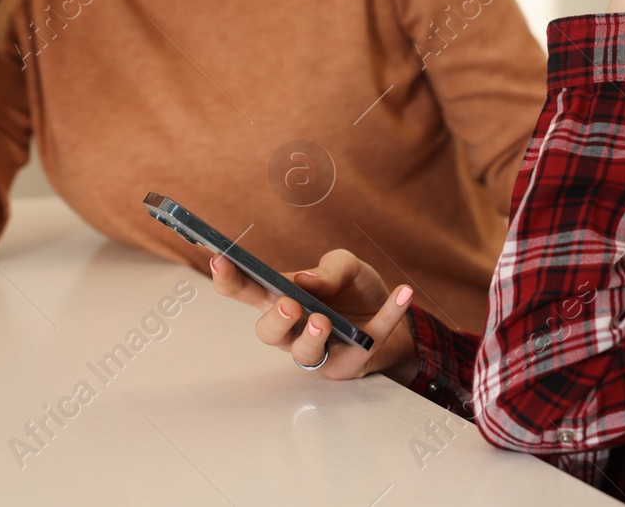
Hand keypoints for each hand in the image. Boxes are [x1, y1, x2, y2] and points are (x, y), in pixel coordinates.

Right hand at [209, 248, 418, 383]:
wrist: (394, 312)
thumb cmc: (354, 291)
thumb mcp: (346, 266)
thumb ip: (329, 269)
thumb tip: (306, 278)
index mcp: (282, 297)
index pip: (247, 291)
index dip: (229, 279)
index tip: (220, 260)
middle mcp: (294, 329)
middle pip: (267, 333)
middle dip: (275, 320)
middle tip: (289, 305)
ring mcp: (320, 351)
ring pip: (304, 354)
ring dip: (312, 336)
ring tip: (323, 320)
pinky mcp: (351, 364)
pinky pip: (366, 346)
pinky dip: (388, 317)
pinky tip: (403, 293)